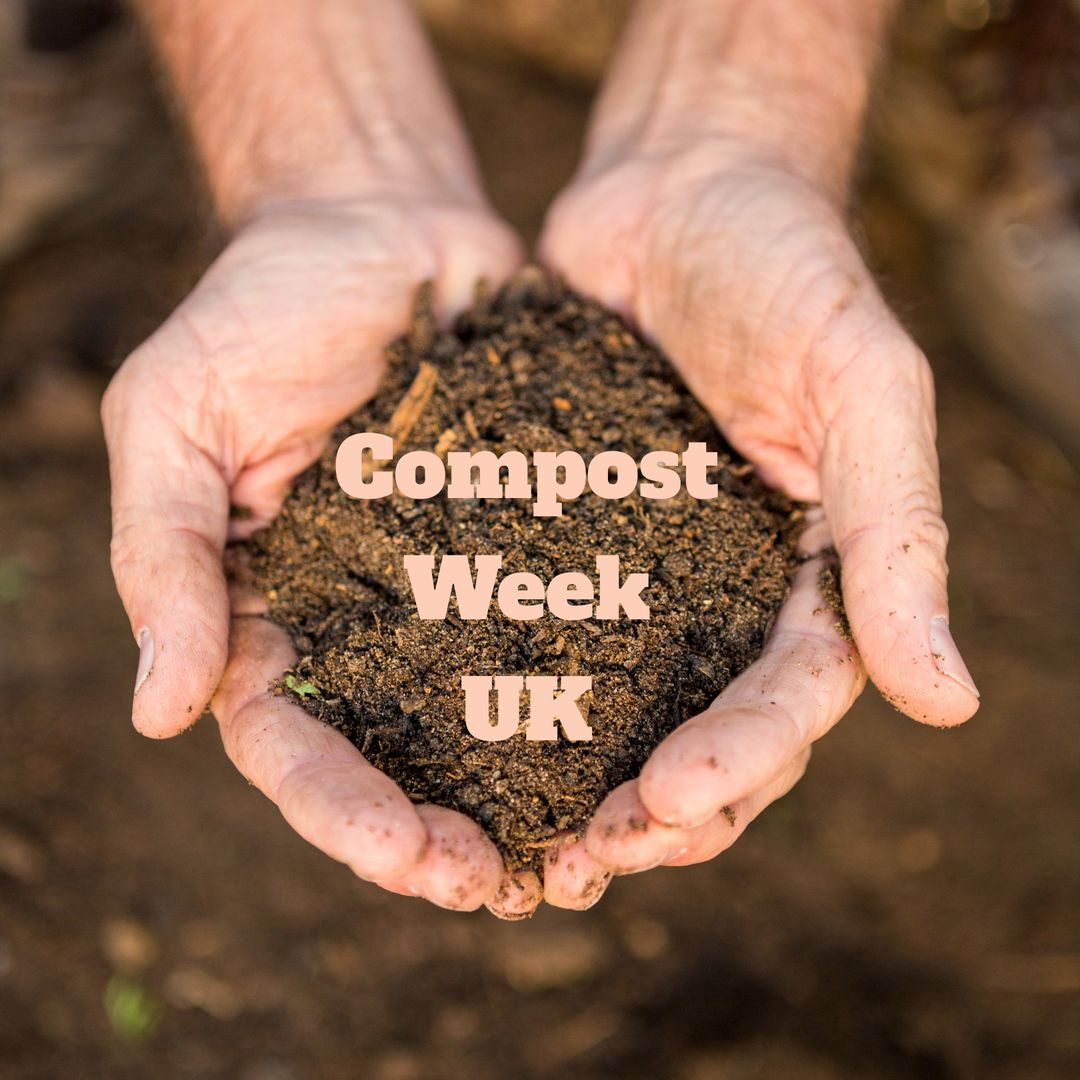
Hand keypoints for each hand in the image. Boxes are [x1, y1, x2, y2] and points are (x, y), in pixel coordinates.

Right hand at [102, 195, 543, 913]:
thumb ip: (166, 559)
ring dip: (535, 788)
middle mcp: (372, 618)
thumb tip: (159, 714)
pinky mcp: (541, 535)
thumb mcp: (176, 419)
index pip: (292, 741)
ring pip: (496, 711)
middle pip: (401, 754)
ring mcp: (462, 583)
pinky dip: (607, 684)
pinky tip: (655, 731)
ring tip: (591, 846)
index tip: (406, 859)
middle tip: (501, 885)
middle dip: (444, 830)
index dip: (342, 813)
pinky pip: (574, 618)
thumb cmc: (257, 311)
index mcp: (271, 610)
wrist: (380, 224)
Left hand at [538, 137, 979, 906]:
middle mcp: (726, 592)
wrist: (677, 190)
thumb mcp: (862, 386)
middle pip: (699, 728)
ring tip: (517, 840)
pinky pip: (536, 622)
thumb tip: (947, 701)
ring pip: (615, 704)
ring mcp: (640, 569)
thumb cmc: (789, 269)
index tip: (670, 802)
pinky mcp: (562, 532)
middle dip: (654, 806)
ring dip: (575, 779)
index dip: (738, 761)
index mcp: (813, 577)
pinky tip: (454, 736)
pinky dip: (507, 688)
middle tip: (584, 860)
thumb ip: (899, 534)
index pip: (787, 700)